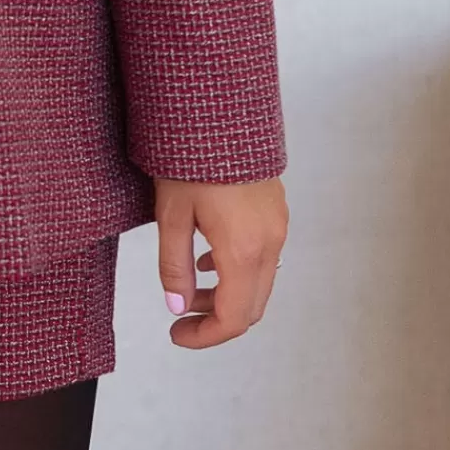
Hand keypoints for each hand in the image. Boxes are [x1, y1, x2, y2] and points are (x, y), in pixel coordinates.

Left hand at [153, 175, 286, 349]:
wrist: (221, 111)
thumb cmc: (192, 158)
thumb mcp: (171, 216)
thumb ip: (174, 267)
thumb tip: (177, 305)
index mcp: (243, 250)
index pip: (233, 319)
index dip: (205, 337)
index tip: (177, 334)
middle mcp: (270, 243)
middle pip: (251, 308)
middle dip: (216, 320)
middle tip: (182, 318)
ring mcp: (278, 227)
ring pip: (260, 285)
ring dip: (228, 297)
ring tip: (192, 288)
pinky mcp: (277, 213)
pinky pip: (265, 259)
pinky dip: (239, 273)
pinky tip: (210, 259)